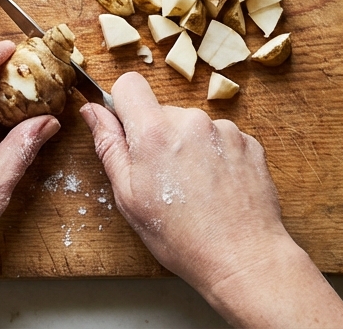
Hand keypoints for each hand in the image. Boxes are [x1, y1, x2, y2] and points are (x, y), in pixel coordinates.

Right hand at [82, 72, 342, 328]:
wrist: (243, 258)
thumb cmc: (181, 237)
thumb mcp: (128, 197)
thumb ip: (109, 146)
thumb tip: (92, 111)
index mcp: (155, 132)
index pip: (129, 84)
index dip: (123, 105)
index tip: (127, 132)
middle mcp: (191, 121)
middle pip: (162, 110)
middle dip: (157, 136)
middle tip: (164, 179)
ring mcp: (224, 130)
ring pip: (192, 126)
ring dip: (188, 147)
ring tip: (195, 189)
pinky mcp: (249, 142)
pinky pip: (220, 138)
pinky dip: (215, 156)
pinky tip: (216, 188)